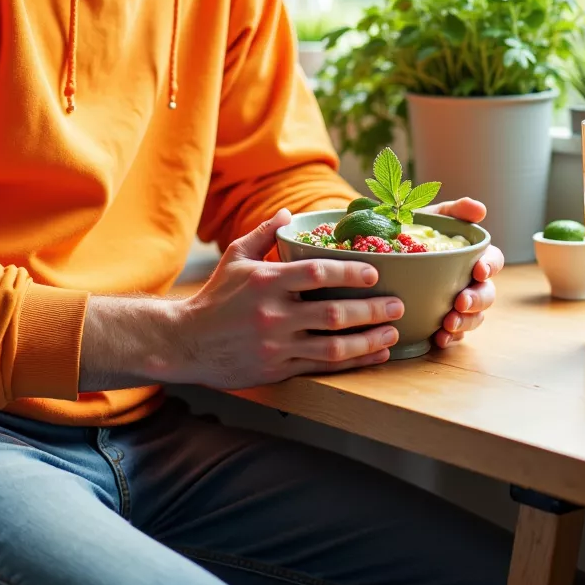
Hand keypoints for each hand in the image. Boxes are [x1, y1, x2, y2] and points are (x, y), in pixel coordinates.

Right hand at [78, 211, 407, 391]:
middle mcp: (273, 314)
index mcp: (266, 282)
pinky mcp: (278, 369)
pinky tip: (375, 355)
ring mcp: (277, 345)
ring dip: (369, 340)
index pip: (316, 274)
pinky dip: (353, 362)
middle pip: (333, 314)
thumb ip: (265, 234)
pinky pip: (323, 367)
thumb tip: (289, 215)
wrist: (186, 342)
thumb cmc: (215, 297)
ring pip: (333, 346)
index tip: (375, 272)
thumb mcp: (235, 257)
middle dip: (371, 311)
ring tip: (393, 332)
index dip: (350, 273)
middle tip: (397, 304)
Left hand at [425, 197, 503, 347]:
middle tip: (460, 302)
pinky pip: (454, 335)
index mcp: (473, 256)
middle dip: (477, 300)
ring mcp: (458, 304)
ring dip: (465, 322)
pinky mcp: (444, 322)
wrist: (380, 252)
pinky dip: (450, 338)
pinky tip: (439, 339)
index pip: (493, 261)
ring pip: (475, 318)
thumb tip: (480, 210)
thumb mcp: (431, 215)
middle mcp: (469, 282)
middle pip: (487, 294)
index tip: (478, 270)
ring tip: (448, 324)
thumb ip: (456, 209)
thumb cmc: (414, 230)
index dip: (490, 266)